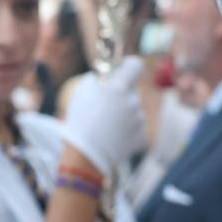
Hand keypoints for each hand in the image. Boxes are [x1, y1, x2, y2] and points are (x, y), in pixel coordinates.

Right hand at [61, 56, 146, 177]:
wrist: (85, 155)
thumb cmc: (80, 121)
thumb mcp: (82, 92)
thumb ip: (98, 79)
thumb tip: (105, 75)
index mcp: (119, 87)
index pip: (135, 66)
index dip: (130, 67)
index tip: (123, 70)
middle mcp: (133, 101)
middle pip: (132, 91)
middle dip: (121, 95)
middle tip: (105, 106)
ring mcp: (139, 120)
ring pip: (133, 111)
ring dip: (123, 114)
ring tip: (105, 126)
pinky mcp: (141, 137)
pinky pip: (136, 128)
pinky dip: (127, 131)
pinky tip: (113, 137)